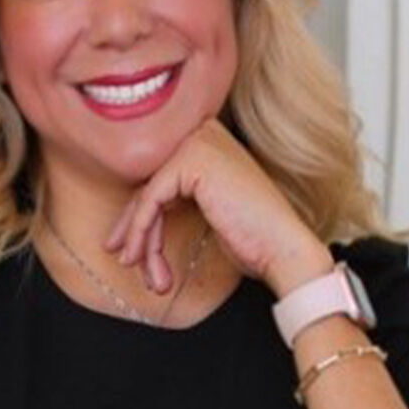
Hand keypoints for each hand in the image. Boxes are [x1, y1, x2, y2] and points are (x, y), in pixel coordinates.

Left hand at [103, 118, 334, 297]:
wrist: (283, 248)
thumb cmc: (253, 235)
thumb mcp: (207, 208)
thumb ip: (175, 197)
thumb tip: (131, 213)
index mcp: (209, 139)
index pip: (160, 178)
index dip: (138, 216)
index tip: (126, 247)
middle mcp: (204, 132)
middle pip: (151, 185)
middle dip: (135, 229)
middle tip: (125, 260)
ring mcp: (198, 142)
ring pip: (148, 197)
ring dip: (143, 242)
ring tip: (150, 277)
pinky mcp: (191, 160)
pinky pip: (150, 200)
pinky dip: (142, 233)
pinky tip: (145, 261)